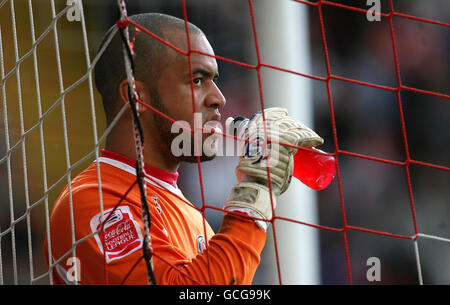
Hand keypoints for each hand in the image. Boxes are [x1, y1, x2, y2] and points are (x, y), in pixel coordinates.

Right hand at [224, 108, 322, 228]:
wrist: (255, 184)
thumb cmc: (248, 176)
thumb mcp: (243, 154)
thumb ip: (243, 143)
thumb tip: (233, 128)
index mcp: (251, 130)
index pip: (267, 115)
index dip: (277, 113)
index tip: (284, 112)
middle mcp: (264, 129)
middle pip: (283, 122)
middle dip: (293, 124)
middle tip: (300, 131)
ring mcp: (276, 135)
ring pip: (295, 128)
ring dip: (305, 131)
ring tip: (311, 137)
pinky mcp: (288, 142)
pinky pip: (304, 137)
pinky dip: (313, 138)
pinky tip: (318, 140)